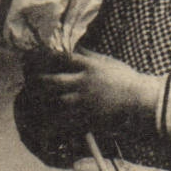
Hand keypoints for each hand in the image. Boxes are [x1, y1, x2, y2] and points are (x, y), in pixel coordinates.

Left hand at [29, 48, 162, 127]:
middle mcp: (82, 82)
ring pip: (54, 101)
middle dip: (37, 81)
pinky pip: (64, 120)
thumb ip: (89, 56)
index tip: (34, 57)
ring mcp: (83, 101)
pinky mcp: (86, 117)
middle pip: (51, 80)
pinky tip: (47, 121)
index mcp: (89, 66)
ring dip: (43, 101)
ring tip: (35, 101)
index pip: (60, 58)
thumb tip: (74, 48)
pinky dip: (53, 121)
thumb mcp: (108, 62)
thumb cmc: (126, 79)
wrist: (140, 101)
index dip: (44, 57)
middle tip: (31, 82)